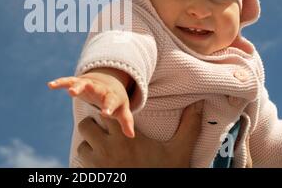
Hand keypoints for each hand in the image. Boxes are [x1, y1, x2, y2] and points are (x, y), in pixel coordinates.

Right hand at [48, 73, 134, 137]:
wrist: (108, 81)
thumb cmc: (115, 100)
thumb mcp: (122, 109)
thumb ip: (126, 121)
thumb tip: (131, 135)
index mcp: (111, 95)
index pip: (110, 101)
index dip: (108, 107)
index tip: (105, 114)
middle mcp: (99, 87)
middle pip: (94, 88)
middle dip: (87, 88)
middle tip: (80, 90)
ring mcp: (87, 83)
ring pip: (80, 83)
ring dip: (74, 85)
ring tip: (68, 90)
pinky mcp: (78, 81)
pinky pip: (68, 81)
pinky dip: (60, 82)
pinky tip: (50, 85)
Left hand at [76, 101, 203, 166]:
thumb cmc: (166, 173)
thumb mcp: (179, 151)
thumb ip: (188, 126)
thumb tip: (200, 103)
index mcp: (126, 138)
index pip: (105, 112)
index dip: (109, 112)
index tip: (115, 115)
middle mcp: (107, 149)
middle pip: (87, 125)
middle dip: (95, 127)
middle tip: (107, 132)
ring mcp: (98, 165)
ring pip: (82, 145)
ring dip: (90, 145)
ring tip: (105, 148)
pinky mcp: (94, 177)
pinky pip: (81, 163)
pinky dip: (89, 160)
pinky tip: (102, 162)